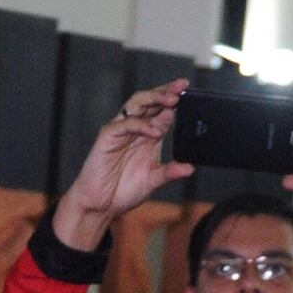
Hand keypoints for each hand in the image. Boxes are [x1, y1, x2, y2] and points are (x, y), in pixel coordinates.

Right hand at [52, 80, 194, 250]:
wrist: (101, 204)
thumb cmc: (124, 190)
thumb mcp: (153, 180)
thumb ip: (170, 172)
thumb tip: (190, 167)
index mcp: (148, 135)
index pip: (163, 111)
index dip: (176, 102)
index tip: (191, 95)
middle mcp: (135, 128)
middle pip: (151, 101)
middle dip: (166, 92)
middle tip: (182, 88)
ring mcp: (121, 130)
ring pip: (137, 104)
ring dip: (154, 99)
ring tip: (172, 100)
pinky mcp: (108, 136)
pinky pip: (125, 124)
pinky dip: (141, 125)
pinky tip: (155, 131)